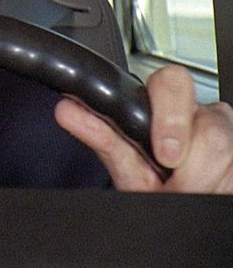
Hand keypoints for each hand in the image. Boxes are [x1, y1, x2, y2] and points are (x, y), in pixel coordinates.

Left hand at [55, 64, 232, 191]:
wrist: (171, 202)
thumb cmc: (148, 180)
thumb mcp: (123, 161)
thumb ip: (101, 135)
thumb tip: (67, 110)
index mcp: (166, 105)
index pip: (173, 82)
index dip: (171, 118)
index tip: (164, 154)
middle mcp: (201, 114)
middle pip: (210, 126)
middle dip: (192, 161)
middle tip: (174, 178)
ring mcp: (227, 133)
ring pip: (226, 152)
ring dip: (203, 181)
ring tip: (184, 188)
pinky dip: (219, 189)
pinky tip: (205, 188)